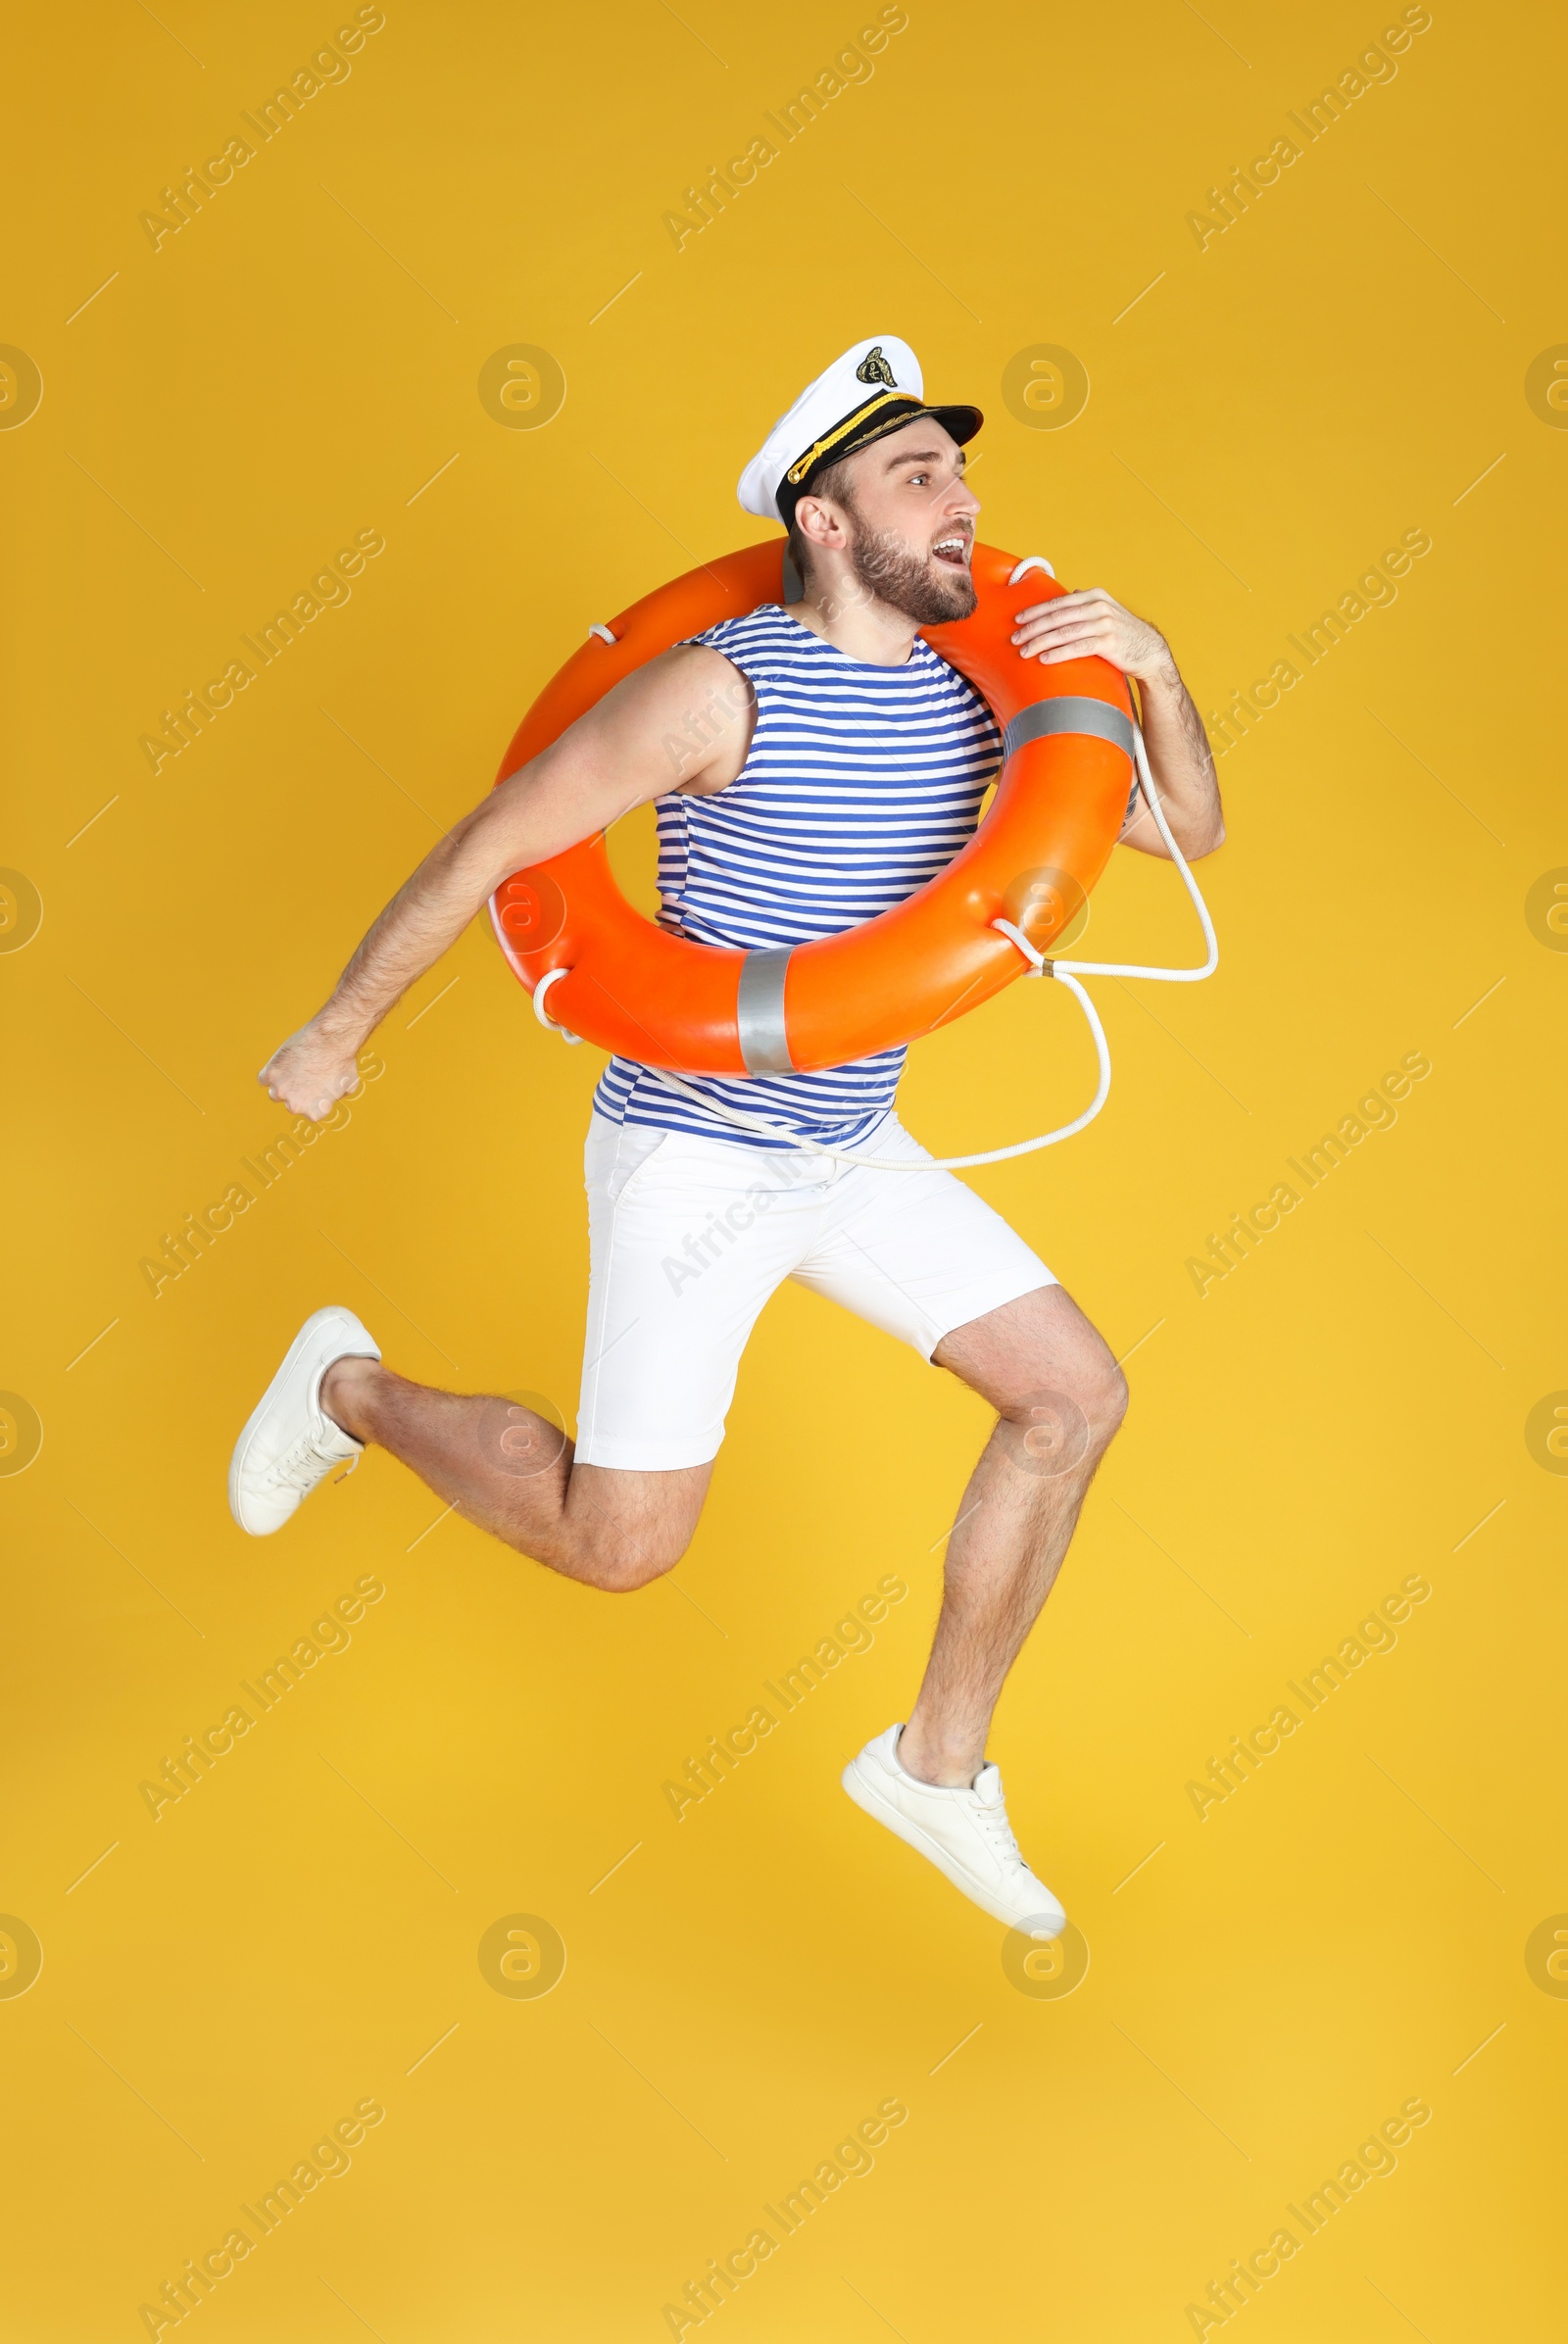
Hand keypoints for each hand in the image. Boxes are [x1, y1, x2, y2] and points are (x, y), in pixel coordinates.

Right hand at [258, 1020, 362, 1119]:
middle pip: (291, 1103)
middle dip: (297, 1092)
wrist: (329, 1038)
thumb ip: (338, 1096)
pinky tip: (282, 1064)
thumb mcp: (349, 1084)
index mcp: (315, 1113)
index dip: (314, 1098)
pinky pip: (264, 1079)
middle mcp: (295, 1106)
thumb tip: (332, 1096)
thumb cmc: (342, 1059)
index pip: (309, 1111)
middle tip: (307, 1075)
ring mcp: (280, 1090)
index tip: (319, 1085)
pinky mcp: (270, 1074)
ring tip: (295, 1069)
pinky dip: (270, 1073)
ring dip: (282, 1084)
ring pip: (275, 1093)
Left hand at [1012, 587, 1175, 683]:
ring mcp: (1104, 624)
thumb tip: (1069, 595)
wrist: (1149, 650)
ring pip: (1064, 633)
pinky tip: (1044, 659)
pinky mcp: (1108, 643)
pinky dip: (1058, 653)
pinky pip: (1077, 648)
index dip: (1035, 611)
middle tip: (1015, 638)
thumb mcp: (1105, 611)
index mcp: (1094, 596)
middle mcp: (1099, 606)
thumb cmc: (1121, 633)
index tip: (1017, 620)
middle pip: (1057, 617)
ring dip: (1040, 642)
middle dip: (1033, 628)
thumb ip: (1086, 604)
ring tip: (1024, 652)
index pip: (1058, 603)